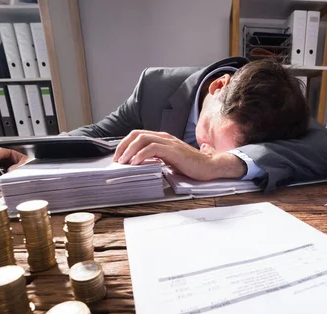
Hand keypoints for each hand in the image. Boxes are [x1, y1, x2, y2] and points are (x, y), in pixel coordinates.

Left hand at [114, 130, 246, 180]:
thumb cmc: (190, 165)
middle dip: (123, 146)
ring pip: (143, 139)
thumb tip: (139, 163)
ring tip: (124, 162)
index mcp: (162, 138)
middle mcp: (164, 137)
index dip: (125, 144)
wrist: (209, 166)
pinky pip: (153, 148)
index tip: (118, 156)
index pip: (138, 134)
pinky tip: (136, 163)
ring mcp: (169, 142)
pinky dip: (141, 155)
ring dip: (129, 150)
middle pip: (137, 134)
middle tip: (117, 159)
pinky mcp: (173, 150)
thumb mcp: (169, 160)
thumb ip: (156, 158)